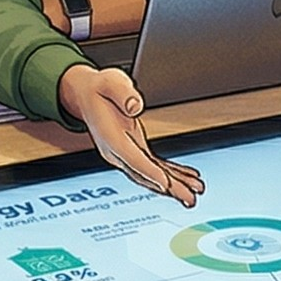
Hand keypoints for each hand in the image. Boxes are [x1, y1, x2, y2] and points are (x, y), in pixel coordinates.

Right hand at [57, 65, 203, 207]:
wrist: (86, 95)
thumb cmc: (99, 89)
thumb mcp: (110, 82)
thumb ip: (123, 94)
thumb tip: (135, 107)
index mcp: (109, 137)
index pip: (132, 158)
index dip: (150, 171)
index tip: (166, 183)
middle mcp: (116, 151)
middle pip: (143, 174)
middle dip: (168, 188)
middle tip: (189, 198)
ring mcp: (124, 154)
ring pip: (150, 175)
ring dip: (173, 186)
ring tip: (194, 193)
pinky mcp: (133, 152)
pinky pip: (153, 167)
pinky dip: (170, 174)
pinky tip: (186, 178)